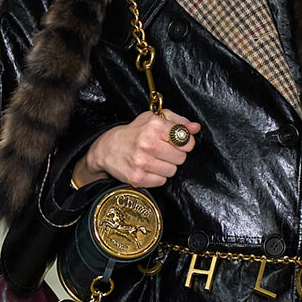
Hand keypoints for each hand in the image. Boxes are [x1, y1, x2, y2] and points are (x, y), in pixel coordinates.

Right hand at [76, 111, 198, 189]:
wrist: (106, 149)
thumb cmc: (133, 133)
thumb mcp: (153, 120)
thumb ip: (177, 122)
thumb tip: (195, 128)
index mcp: (154, 126)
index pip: (185, 140)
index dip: (184, 143)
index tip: (177, 143)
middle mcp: (148, 143)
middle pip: (181, 157)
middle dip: (175, 156)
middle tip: (163, 152)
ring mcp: (142, 162)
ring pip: (172, 171)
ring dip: (166, 167)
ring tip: (154, 160)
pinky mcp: (137, 177)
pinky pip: (161, 181)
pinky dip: (157, 177)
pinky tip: (148, 169)